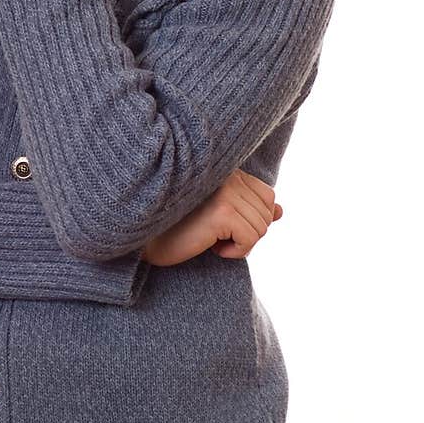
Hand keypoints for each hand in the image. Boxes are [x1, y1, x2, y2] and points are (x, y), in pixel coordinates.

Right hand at [141, 170, 282, 266]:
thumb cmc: (175, 228)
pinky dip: (235, 252)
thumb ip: (248, 209)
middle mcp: (228, 175)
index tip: (223, 226)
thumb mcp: (217, 217)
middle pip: (266, 215)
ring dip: (239, 244)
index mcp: (227, 170)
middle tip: (214, 236)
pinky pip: (250, 240)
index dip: (252, 219)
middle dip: (246, 234)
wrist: (142, 239)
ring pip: (261, 229)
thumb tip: (281, 212)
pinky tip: (210, 247)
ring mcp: (226, 192)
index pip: (267, 195)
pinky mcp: (222, 212)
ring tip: (209, 239)